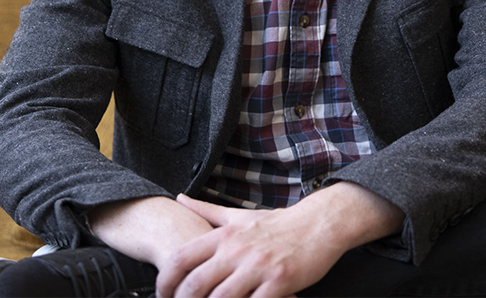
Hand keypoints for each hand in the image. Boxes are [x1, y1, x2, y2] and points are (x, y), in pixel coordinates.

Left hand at [156, 196, 340, 297]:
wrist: (322, 222)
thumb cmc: (279, 223)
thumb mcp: (240, 215)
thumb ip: (206, 211)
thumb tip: (179, 198)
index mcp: (225, 235)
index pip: (181, 259)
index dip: (164, 283)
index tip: (164, 295)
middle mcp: (238, 250)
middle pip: (194, 285)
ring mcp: (259, 266)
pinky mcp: (280, 281)